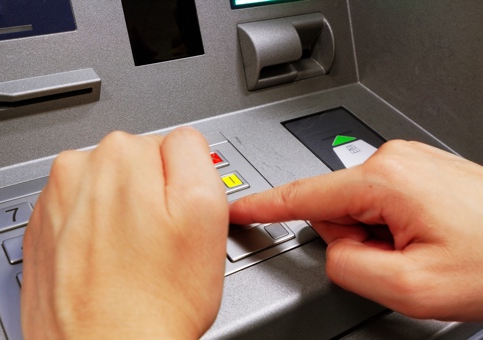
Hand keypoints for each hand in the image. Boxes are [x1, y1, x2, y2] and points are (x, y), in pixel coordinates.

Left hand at [21, 128, 228, 338]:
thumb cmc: (156, 300)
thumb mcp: (205, 212)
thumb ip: (195, 155)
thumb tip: (180, 141)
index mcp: (123, 155)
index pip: (174, 144)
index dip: (188, 183)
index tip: (182, 212)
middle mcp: (80, 169)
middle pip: (139, 164)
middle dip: (154, 193)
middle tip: (161, 239)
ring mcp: (57, 200)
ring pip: (110, 189)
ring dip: (124, 212)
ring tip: (134, 255)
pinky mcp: (44, 229)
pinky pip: (85, 215)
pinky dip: (98, 231)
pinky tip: (109, 262)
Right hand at [230, 140, 482, 320]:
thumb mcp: (410, 286)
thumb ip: (348, 266)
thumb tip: (333, 248)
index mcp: (384, 180)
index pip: (302, 194)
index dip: (263, 205)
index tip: (236, 206)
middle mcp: (394, 160)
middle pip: (335, 206)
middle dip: (354, 240)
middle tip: (397, 259)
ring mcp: (408, 161)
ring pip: (359, 206)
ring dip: (377, 235)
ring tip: (418, 248)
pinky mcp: (419, 169)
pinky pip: (381, 201)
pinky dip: (391, 225)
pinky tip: (425, 236)